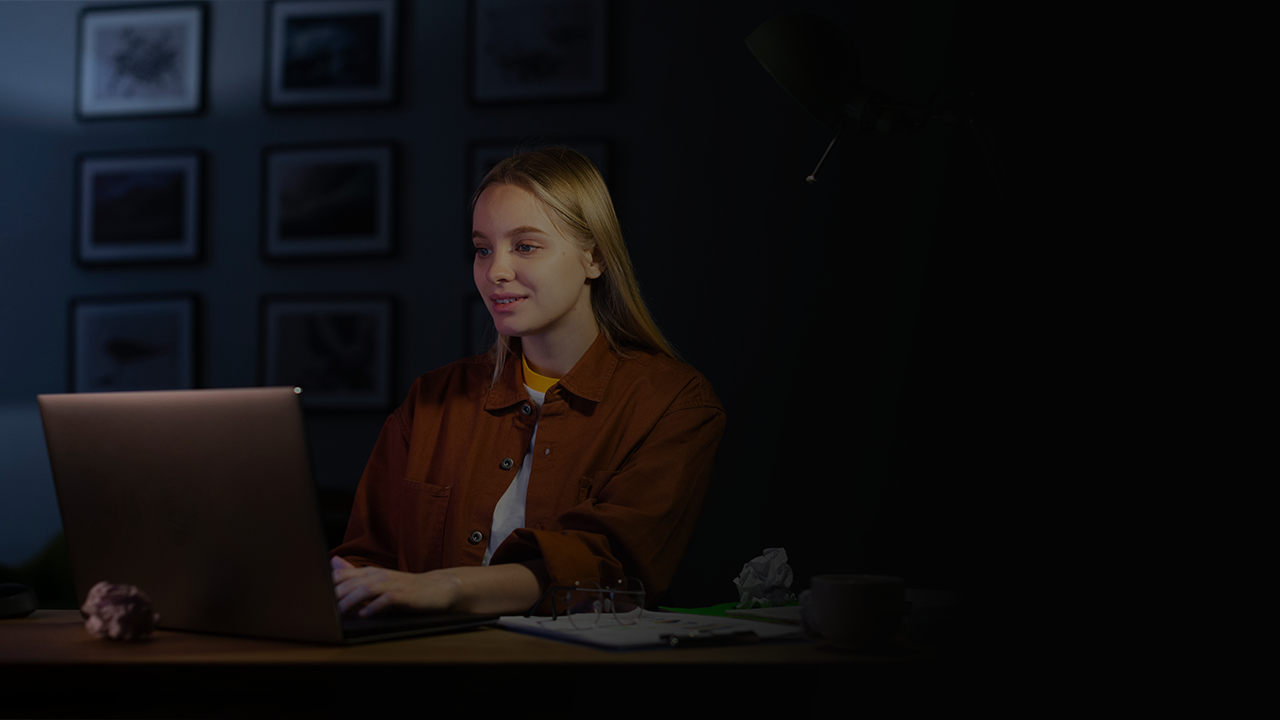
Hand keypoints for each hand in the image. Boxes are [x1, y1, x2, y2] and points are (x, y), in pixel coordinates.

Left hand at [330, 556, 461, 616]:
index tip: (312, 599)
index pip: (342, 576)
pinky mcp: (405, 595)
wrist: (439, 588)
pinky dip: (374, 607)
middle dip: (334, 595)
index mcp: (370, 572)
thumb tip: (333, 564)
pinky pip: (387, 600)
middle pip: (351, 582)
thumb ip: (355, 574)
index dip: (326, 587)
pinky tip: (365, 615)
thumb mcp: (378, 581)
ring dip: (351, 601)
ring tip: (338, 613)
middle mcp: (379, 575)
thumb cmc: (407, 588)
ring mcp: (393, 584)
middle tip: (319, 609)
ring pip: (366, 589)